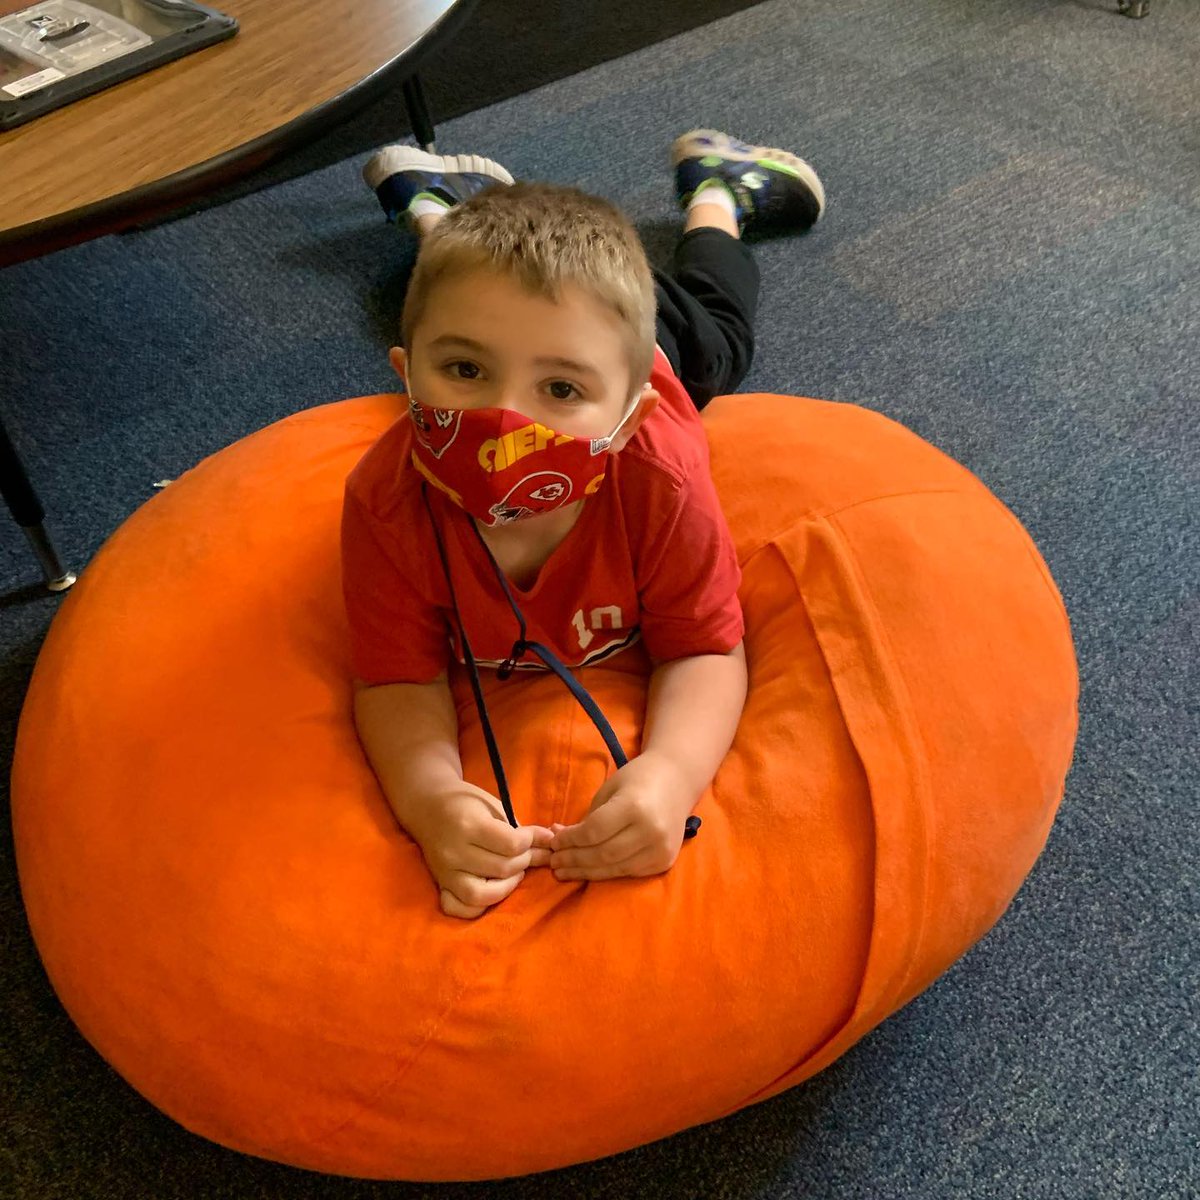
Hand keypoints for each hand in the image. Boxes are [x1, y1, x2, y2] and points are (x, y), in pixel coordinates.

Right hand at [412, 782, 553, 918]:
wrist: (427, 806)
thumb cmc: (465, 803)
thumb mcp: (494, 806)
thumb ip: (520, 827)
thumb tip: (551, 842)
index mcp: (468, 825)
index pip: (511, 845)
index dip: (529, 841)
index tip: (530, 836)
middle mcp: (454, 852)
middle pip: (502, 869)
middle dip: (523, 861)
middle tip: (526, 853)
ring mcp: (445, 872)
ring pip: (483, 895)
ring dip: (508, 886)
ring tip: (514, 872)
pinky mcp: (440, 885)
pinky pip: (460, 909)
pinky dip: (479, 907)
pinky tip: (492, 890)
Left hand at [548, 751, 695, 881]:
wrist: (678, 780)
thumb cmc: (638, 778)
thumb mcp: (610, 788)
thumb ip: (588, 816)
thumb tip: (558, 839)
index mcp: (634, 806)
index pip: (594, 832)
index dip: (570, 841)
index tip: (553, 843)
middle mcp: (650, 830)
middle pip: (602, 854)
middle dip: (574, 860)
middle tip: (554, 862)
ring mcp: (660, 849)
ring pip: (614, 868)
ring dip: (586, 871)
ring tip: (564, 871)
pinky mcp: (665, 861)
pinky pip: (629, 872)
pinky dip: (606, 872)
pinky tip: (589, 870)